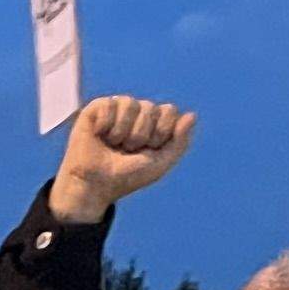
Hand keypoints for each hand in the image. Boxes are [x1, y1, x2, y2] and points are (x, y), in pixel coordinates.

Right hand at [47, 96, 195, 223]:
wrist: (97, 185)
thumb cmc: (128, 176)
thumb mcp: (160, 163)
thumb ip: (180, 141)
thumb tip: (192, 115)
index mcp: (154, 123)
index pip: (169, 110)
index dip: (161, 132)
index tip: (149, 149)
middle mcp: (137, 112)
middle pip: (150, 107)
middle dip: (141, 135)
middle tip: (128, 150)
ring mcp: (117, 108)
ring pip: (131, 103)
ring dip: (123, 131)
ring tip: (114, 144)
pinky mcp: (96, 108)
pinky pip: (110, 104)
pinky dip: (106, 124)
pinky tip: (100, 135)